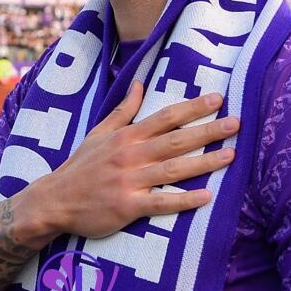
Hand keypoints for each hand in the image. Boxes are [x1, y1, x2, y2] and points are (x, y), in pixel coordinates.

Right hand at [34, 81, 237, 238]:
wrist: (54, 200)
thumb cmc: (80, 167)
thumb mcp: (99, 132)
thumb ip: (124, 110)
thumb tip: (140, 83)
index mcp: (126, 136)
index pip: (165, 117)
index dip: (193, 108)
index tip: (217, 100)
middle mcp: (130, 155)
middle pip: (175, 140)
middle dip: (207, 131)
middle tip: (236, 123)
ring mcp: (129, 181)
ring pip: (173, 170)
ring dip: (204, 162)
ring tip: (231, 155)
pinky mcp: (127, 206)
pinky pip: (160, 203)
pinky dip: (184, 201)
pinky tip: (206, 197)